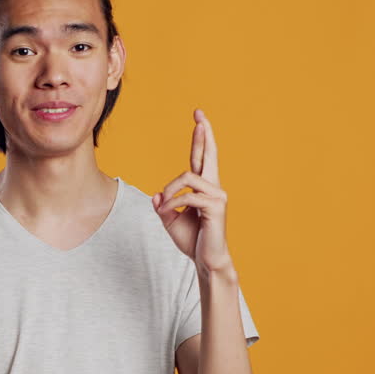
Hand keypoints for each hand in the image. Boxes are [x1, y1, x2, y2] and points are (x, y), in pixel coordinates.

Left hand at [152, 108, 233, 272]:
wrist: (206, 259)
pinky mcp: (216, 206)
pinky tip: (168, 213)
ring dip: (170, 191)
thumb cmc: (192, 240)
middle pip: (208, 154)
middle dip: (203, 134)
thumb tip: (157, 195)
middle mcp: (214, 187)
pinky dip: (172, 204)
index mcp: (204, 187)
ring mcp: (217, 195)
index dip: (201, 137)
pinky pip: (187, 197)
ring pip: (187, 177)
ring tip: (165, 207)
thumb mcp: (171, 220)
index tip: (199, 117)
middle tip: (199, 114)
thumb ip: (164, 206)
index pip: (202, 157)